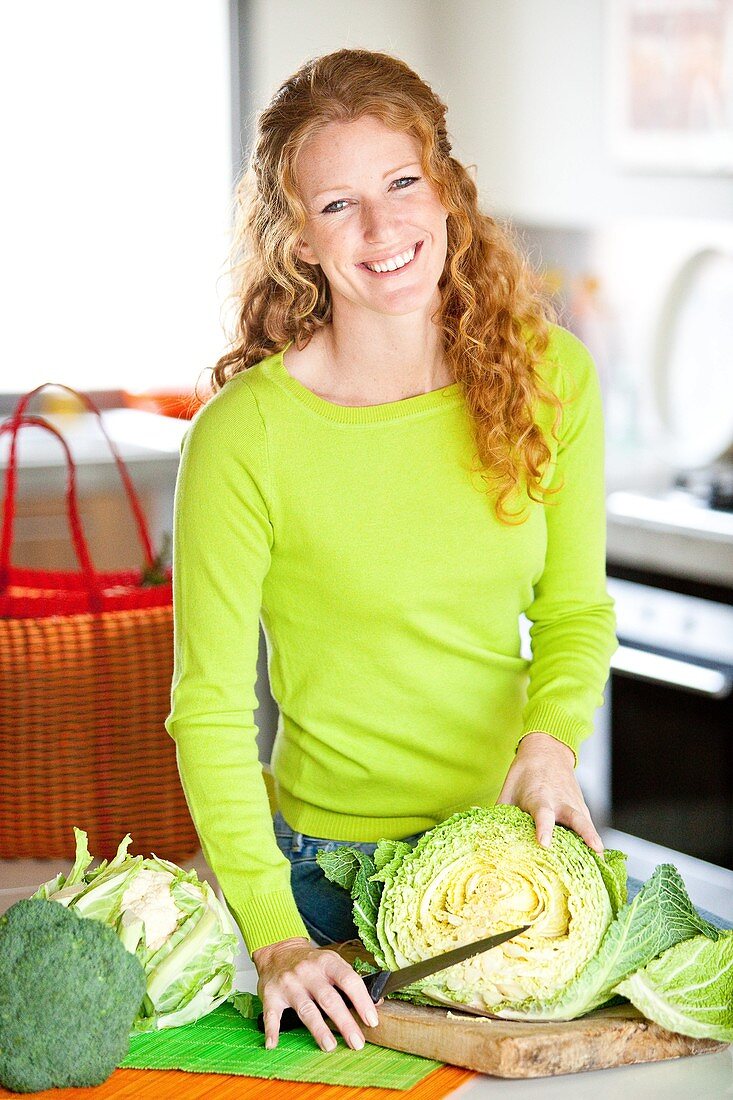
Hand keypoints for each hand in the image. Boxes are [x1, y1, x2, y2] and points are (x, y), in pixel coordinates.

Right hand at [251, 937, 379, 1051]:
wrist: (278, 951)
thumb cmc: (311, 963)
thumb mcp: (333, 963)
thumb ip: (351, 982)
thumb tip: (378, 1002)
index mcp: (327, 962)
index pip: (349, 980)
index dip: (362, 1001)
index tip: (372, 1021)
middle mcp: (308, 972)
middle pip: (329, 999)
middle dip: (345, 1022)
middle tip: (357, 1042)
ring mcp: (289, 983)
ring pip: (306, 1009)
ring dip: (318, 1029)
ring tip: (330, 1045)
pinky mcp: (271, 994)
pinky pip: (271, 1014)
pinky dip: (272, 1030)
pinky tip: (273, 1044)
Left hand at [497, 731, 602, 853]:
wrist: (548, 751)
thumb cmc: (525, 773)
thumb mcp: (509, 790)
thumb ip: (500, 813)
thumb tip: (484, 832)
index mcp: (540, 797)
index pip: (543, 814)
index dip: (544, 828)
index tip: (545, 842)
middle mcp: (561, 802)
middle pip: (576, 819)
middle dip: (585, 834)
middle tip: (594, 851)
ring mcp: (575, 805)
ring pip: (587, 824)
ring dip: (595, 842)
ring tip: (603, 864)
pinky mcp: (582, 809)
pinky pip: (589, 827)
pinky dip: (594, 842)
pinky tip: (599, 862)